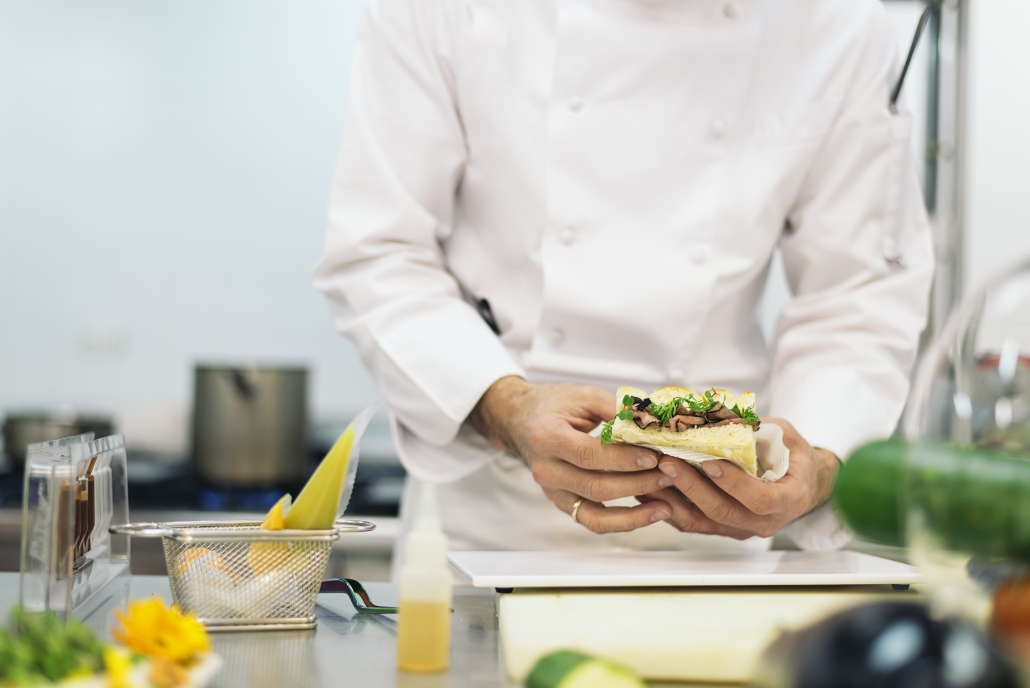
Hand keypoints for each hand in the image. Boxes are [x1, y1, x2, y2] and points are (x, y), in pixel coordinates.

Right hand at [469, 376, 672, 532]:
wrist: (521, 421)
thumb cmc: (552, 405)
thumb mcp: (582, 395)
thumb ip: (615, 409)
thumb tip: (651, 422)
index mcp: (548, 438)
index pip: (589, 455)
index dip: (623, 459)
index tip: (654, 456)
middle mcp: (546, 470)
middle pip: (596, 486)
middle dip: (637, 483)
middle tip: (669, 474)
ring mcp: (553, 491)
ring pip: (595, 513)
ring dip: (634, 513)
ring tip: (666, 505)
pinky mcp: (562, 503)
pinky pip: (593, 521)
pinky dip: (622, 522)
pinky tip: (648, 515)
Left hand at [639, 418, 838, 538]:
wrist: (800, 485)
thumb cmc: (794, 458)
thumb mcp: (786, 437)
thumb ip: (760, 430)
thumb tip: (724, 415)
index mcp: (788, 500)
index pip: (759, 499)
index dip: (734, 483)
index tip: (710, 463)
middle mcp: (763, 522)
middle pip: (722, 511)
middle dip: (692, 486)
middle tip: (668, 462)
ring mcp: (740, 529)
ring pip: (701, 520)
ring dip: (673, 498)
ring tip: (650, 474)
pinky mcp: (721, 528)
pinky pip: (692, 522)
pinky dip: (669, 506)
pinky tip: (649, 489)